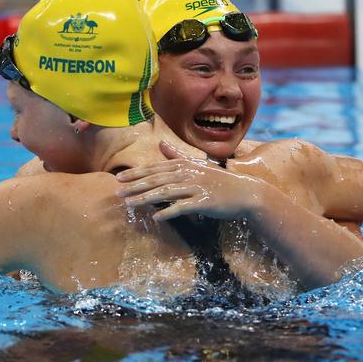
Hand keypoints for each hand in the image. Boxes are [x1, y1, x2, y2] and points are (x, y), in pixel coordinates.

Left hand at [115, 142, 264, 220]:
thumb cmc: (218, 180)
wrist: (245, 192)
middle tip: (117, 192)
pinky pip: (183, 207)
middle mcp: (188, 173)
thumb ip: (177, 156)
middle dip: (135, 186)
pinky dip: (169, 212)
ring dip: (146, 198)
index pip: (155, 168)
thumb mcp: (197, 165)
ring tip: (130, 204)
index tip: (119, 178)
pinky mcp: (204, 202)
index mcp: (184, 165)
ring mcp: (196, 187)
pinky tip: (157, 217)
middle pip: (156, 179)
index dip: (136, 173)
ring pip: (165, 192)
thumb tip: (161, 144)